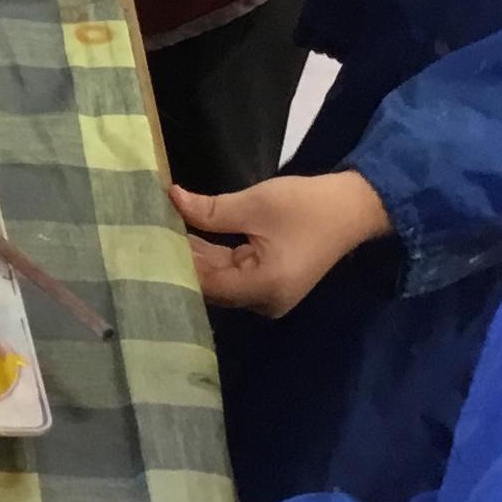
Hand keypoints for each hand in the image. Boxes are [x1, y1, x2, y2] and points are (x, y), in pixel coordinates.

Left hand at [169, 170, 388, 314]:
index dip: (176, 260)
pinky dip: (215, 256)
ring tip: (162, 231)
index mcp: (262, 289)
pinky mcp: (271, 284)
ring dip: (197, 256)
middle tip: (147, 233)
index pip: (205, 282)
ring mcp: (268, 296)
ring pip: (220, 279)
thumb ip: (210, 210)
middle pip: (211, 285)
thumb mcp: (256, 204)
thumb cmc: (308, 206)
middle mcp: (263, 303)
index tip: (148, 238)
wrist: (354, 207)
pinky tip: (188, 235)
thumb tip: (171, 198)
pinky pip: (234, 273)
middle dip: (182, 258)